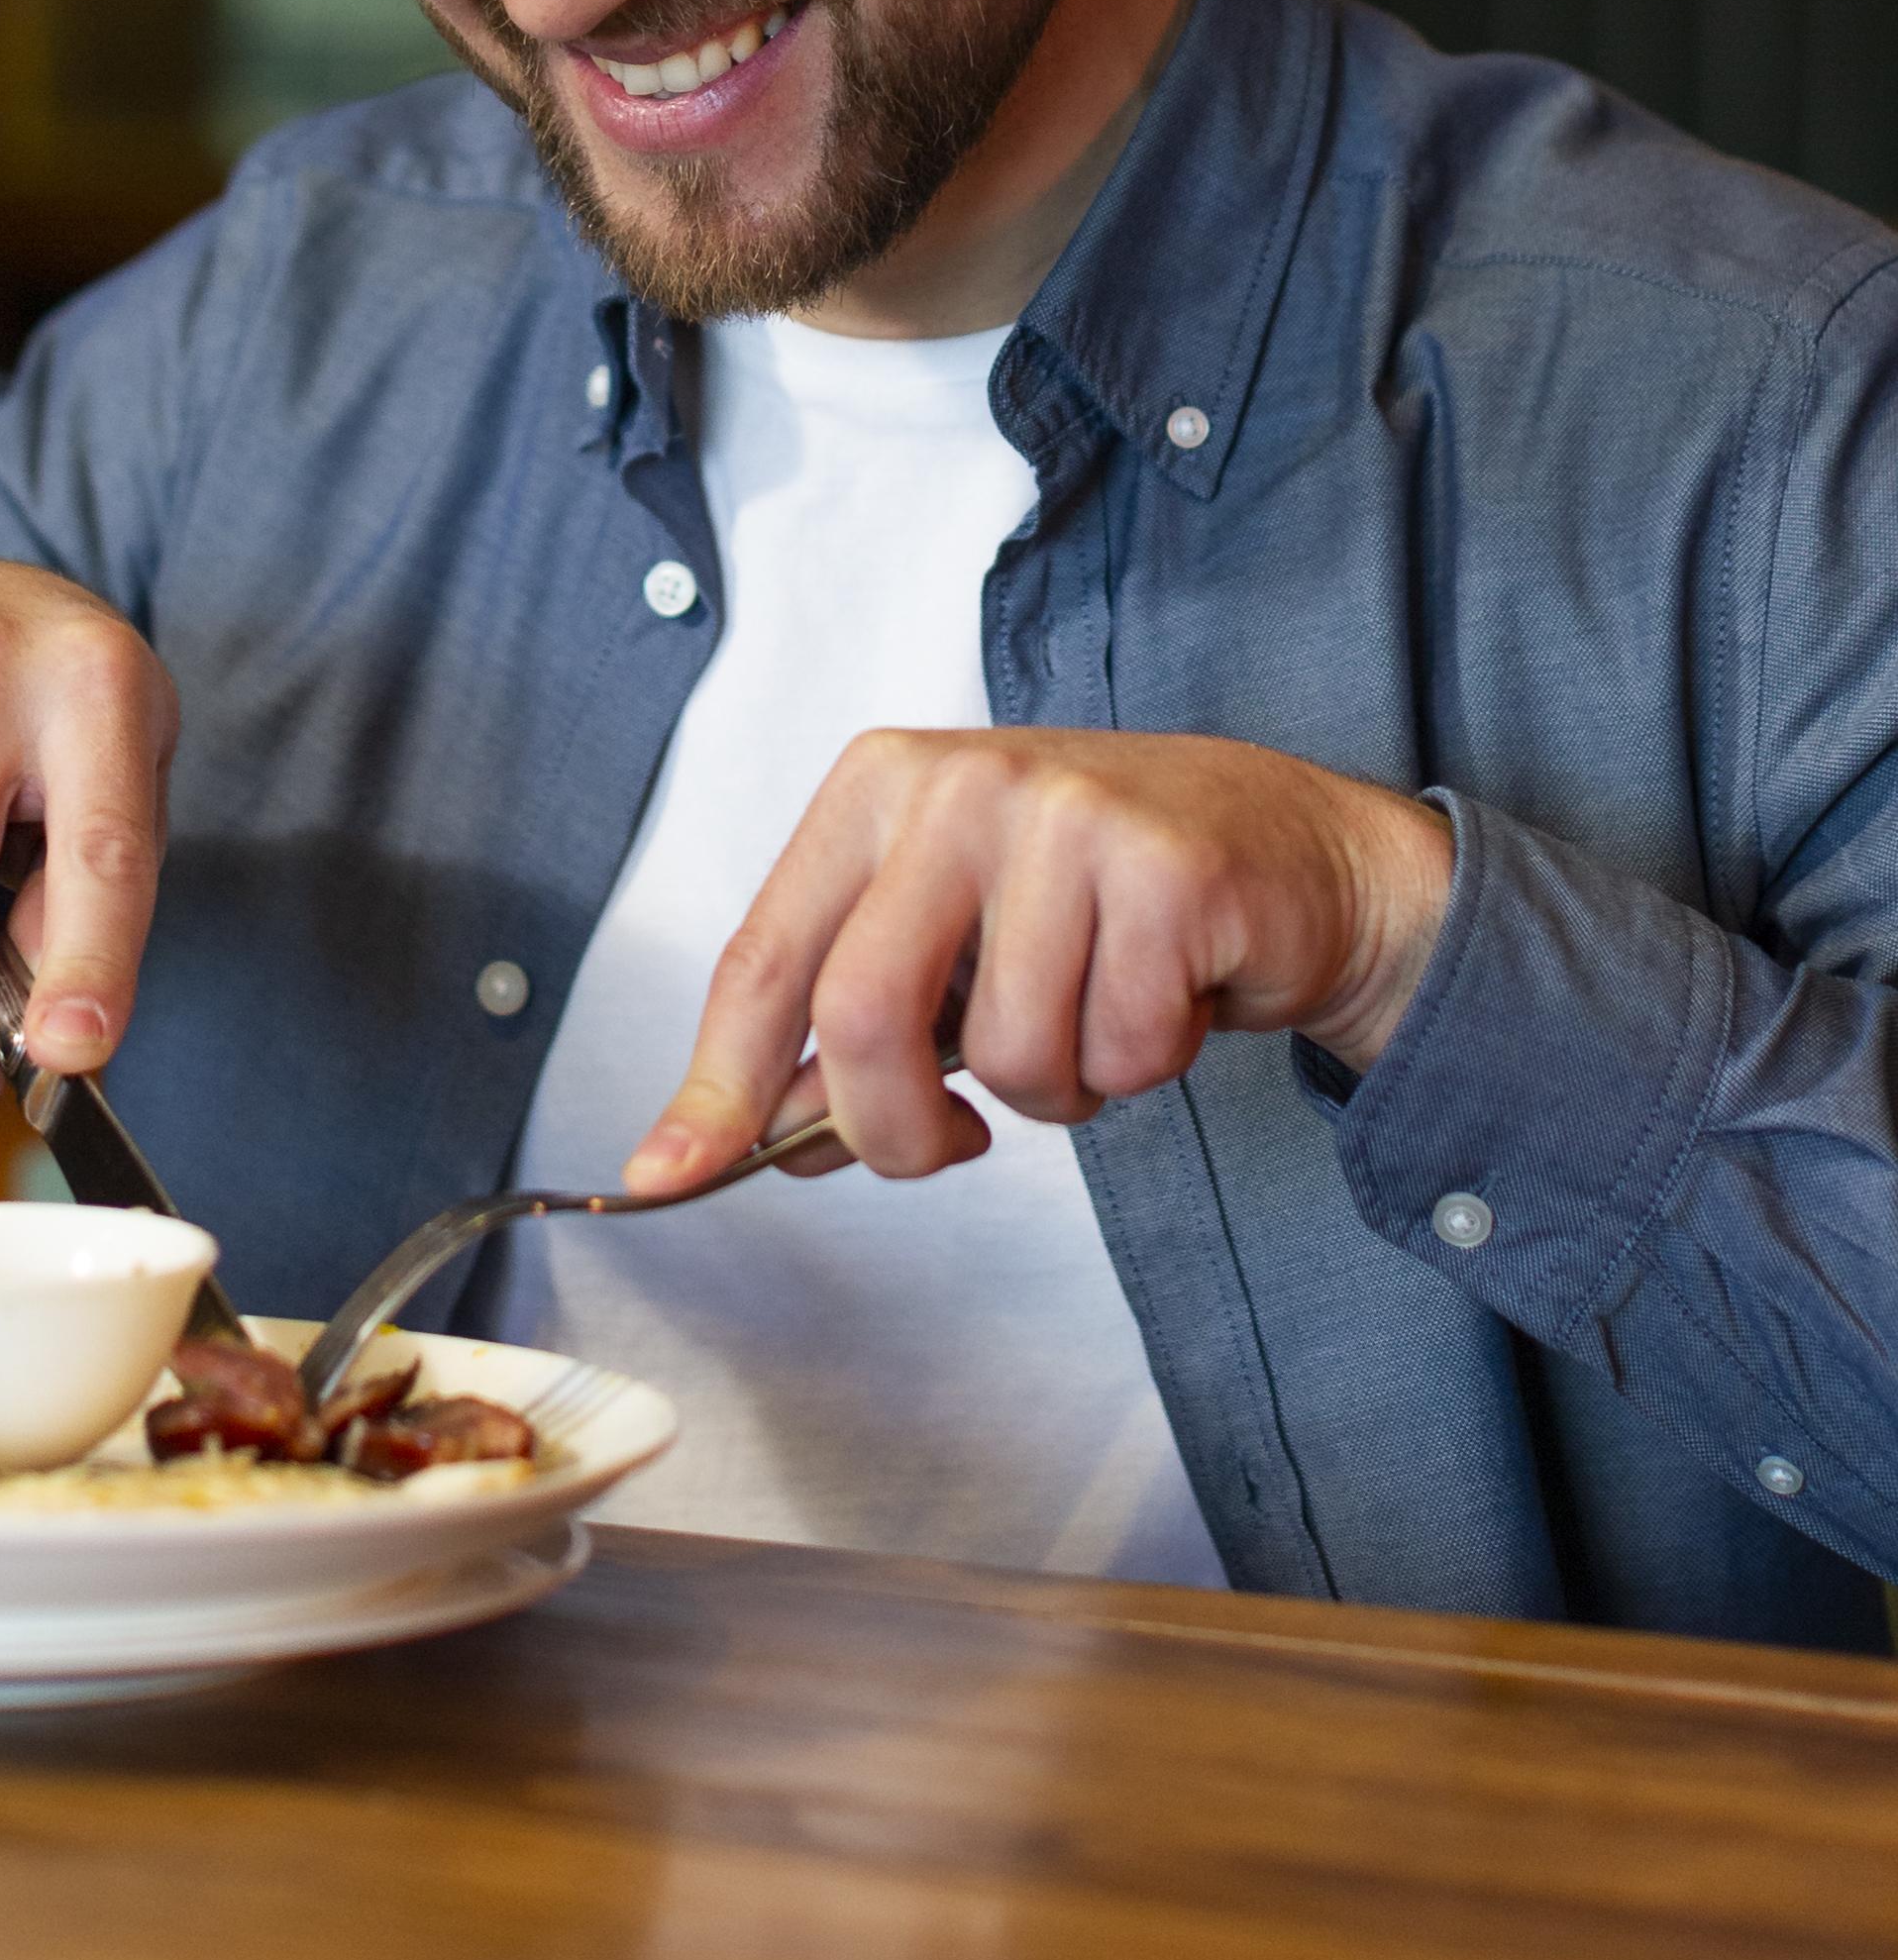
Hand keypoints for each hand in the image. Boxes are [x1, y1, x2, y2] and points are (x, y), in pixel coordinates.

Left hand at [623, 730, 1453, 1193]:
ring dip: (1055, 1088)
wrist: (1292, 849)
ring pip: (1006, 1055)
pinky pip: (1117, 1051)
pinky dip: (1139, 1064)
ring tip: (1095, 1010)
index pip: (765, 955)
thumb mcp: (950, 940)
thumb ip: (845, 1031)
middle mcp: (959, 783)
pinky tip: (1165, 989)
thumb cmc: (1100, 899)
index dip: (714, 1085)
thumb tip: (728, 1143)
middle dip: (895, 1129)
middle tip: (948, 1142)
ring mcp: (1067, 818)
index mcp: (878, 787)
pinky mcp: (1169, 871)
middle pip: (862, 1014)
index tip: (667, 1176)